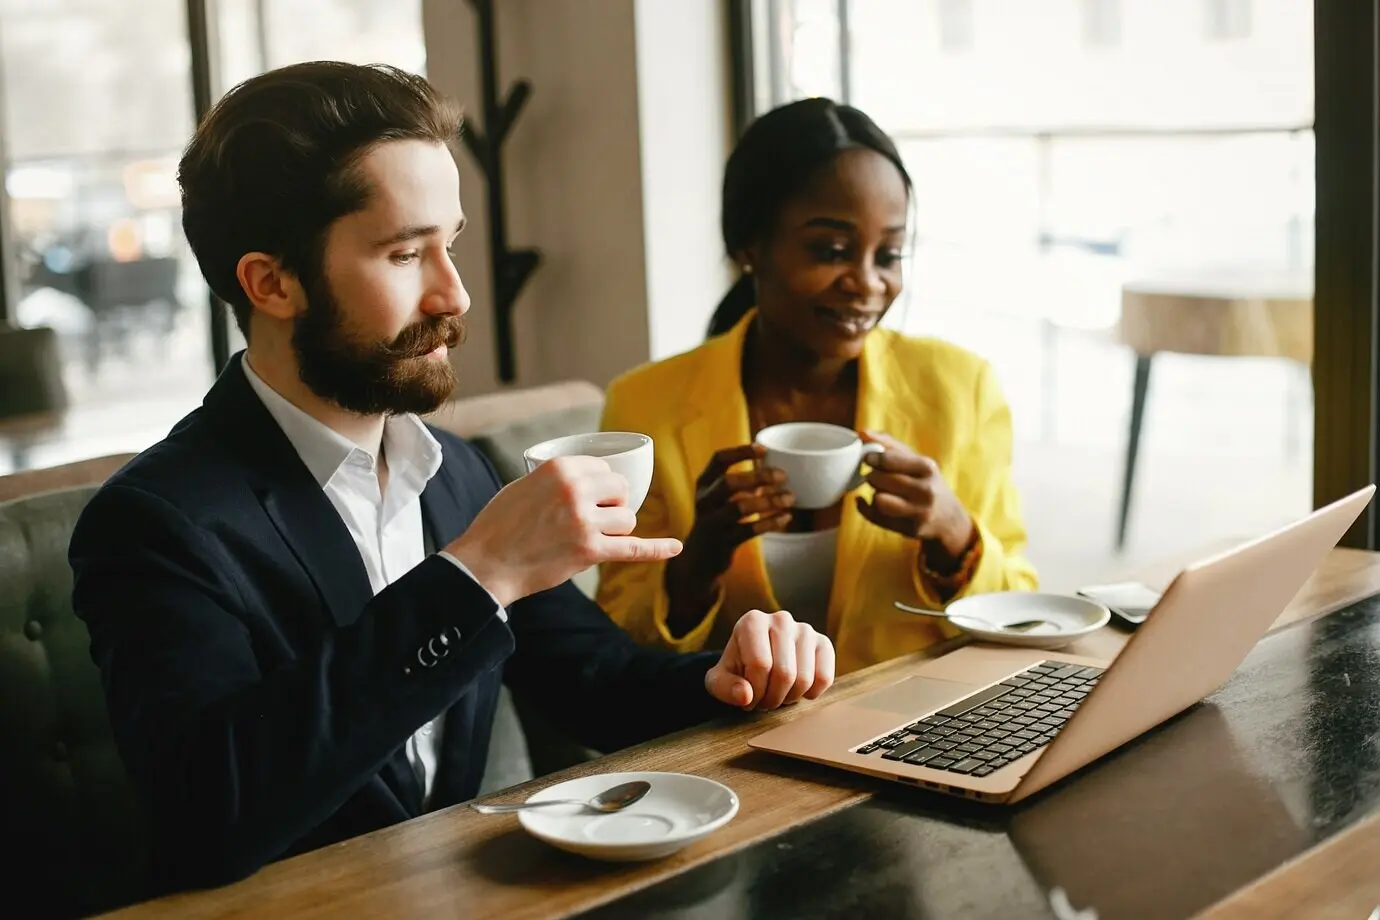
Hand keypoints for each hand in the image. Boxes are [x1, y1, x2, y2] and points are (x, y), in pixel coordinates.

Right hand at [447, 456, 680, 606]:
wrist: (485, 563)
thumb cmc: (500, 525)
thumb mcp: (526, 485)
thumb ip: (558, 480)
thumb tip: (589, 480)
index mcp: (561, 468)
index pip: (604, 469)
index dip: (601, 486)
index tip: (590, 497)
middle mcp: (576, 490)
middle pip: (621, 492)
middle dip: (613, 505)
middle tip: (592, 518)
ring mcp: (585, 522)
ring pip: (626, 520)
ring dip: (615, 529)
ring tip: (590, 537)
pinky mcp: (590, 551)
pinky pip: (633, 548)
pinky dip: (658, 549)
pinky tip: (676, 547)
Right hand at [677, 444, 793, 582]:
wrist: (698, 560)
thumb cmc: (716, 521)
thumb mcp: (719, 499)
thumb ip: (740, 484)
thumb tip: (774, 469)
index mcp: (703, 484)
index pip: (719, 460)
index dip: (741, 451)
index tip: (764, 450)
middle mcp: (705, 501)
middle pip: (729, 482)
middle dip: (758, 477)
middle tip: (782, 476)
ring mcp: (712, 522)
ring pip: (740, 507)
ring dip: (769, 501)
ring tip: (790, 498)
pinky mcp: (723, 542)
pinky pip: (750, 530)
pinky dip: (771, 522)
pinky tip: (786, 517)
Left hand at [705, 610, 834, 709]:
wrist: (755, 662)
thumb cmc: (736, 671)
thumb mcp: (719, 681)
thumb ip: (726, 688)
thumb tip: (745, 695)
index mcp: (752, 621)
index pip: (760, 664)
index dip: (755, 692)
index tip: (748, 698)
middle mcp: (781, 619)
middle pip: (784, 673)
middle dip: (772, 698)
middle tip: (764, 702)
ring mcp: (805, 629)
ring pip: (804, 678)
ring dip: (790, 698)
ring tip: (777, 695)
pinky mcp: (823, 643)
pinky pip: (824, 678)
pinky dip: (810, 694)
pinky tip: (797, 691)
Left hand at [855, 431, 974, 558]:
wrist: (949, 519)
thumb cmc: (927, 483)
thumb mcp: (917, 461)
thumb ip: (890, 445)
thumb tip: (862, 432)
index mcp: (927, 468)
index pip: (889, 459)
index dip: (873, 458)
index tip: (868, 459)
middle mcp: (925, 490)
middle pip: (881, 479)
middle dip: (872, 477)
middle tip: (874, 476)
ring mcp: (919, 512)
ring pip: (879, 500)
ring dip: (874, 494)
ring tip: (880, 490)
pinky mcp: (910, 529)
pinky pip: (877, 518)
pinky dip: (868, 510)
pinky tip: (871, 504)